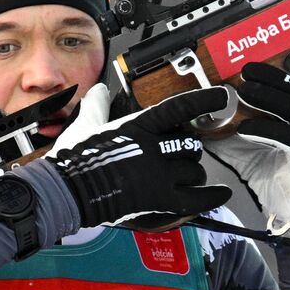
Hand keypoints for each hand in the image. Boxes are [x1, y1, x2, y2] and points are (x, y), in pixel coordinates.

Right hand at [49, 87, 233, 229]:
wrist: (67, 190)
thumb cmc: (74, 157)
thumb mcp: (86, 123)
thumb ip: (98, 105)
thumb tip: (100, 89)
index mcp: (140, 126)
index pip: (180, 108)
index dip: (204, 100)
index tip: (222, 96)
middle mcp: (154, 148)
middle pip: (190, 144)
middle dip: (189, 149)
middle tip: (179, 154)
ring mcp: (158, 175)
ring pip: (195, 170)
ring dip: (193, 173)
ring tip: (183, 177)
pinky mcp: (159, 199)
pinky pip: (195, 199)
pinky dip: (211, 197)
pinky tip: (221, 194)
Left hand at [209, 62, 289, 238]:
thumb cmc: (275, 185)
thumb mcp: (248, 154)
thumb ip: (230, 136)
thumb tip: (202, 122)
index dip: (273, 76)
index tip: (249, 68)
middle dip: (270, 79)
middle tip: (245, 73)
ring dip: (268, 98)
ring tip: (244, 92)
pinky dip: (267, 129)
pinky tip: (247, 126)